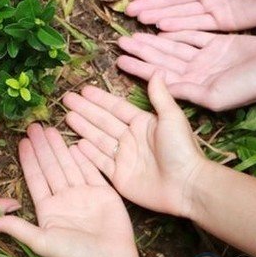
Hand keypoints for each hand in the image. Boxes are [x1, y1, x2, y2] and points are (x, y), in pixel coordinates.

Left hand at [0, 125, 150, 256]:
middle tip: (34, 126)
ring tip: (50, 129)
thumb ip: (18, 228)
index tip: (22, 141)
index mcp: (48, 209)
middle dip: (42, 147)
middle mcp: (65, 199)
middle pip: (51, 167)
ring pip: (68, 165)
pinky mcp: (104, 193)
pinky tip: (75, 143)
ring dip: (59, 148)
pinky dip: (84, 157)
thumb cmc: (74, 255)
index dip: (28, 160)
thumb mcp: (41, 241)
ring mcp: (84, 194)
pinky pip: (92, 170)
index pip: (36, 178)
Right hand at [63, 75, 205, 217]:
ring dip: (83, 127)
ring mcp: (124, 158)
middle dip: (85, 110)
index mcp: (143, 124)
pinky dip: (88, 153)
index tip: (84, 90)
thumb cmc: (182, 150)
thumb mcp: (172, 118)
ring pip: (98, 139)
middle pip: (103, 121)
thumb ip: (160, 95)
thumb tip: (157, 70)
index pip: (116, 108)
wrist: (187, 186)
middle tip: (67, 99)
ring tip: (67, 116)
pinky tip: (76, 144)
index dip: (100, 99)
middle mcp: (131, 139)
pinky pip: (100, 162)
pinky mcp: (120, 177)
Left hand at [117, 31, 255, 110]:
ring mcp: (208, 57)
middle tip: (120, 41)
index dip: (139, 67)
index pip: (159, 76)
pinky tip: (162, 26)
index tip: (119, 60)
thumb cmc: (247, 88)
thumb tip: (156, 83)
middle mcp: (198, 72)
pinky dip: (178, 30)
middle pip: (163, 59)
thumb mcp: (211, 95)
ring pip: (174, 46)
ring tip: (134, 32)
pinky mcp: (220, 43)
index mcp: (193, 86)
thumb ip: (183, 90)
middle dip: (141, 50)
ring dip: (155, 39)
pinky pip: (194, 34)